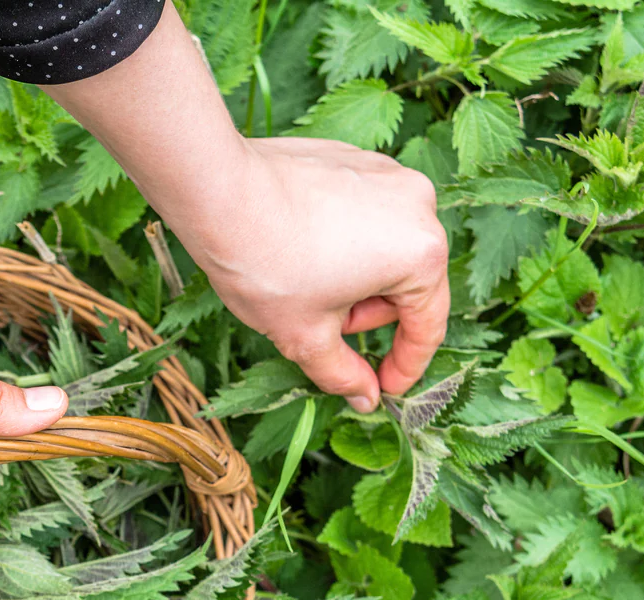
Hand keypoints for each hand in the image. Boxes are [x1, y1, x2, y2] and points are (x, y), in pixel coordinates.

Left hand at [194, 137, 448, 409]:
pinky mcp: (354, 158)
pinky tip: (297, 251)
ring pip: (383, 248)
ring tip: (302, 285)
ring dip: (353, 280)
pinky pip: (361, 215)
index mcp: (421, 253)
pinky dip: (339, 242)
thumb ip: (343, 372)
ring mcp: (386, 174)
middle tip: (320, 325)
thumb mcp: (305, 336)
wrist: (217, 193)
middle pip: (406, 284)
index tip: (384, 388)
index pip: (426, 324)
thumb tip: (367, 398)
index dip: (405, 366)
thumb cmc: (265, 265)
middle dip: (365, 314)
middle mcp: (418, 205)